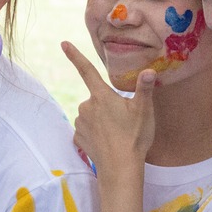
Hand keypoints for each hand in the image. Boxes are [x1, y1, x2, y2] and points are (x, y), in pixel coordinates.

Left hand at [61, 41, 154, 173]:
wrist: (120, 169)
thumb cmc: (134, 137)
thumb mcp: (144, 111)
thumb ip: (144, 89)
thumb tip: (149, 71)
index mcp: (101, 96)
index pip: (86, 70)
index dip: (74, 55)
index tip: (63, 43)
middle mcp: (86, 106)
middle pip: (96, 98)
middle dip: (107, 105)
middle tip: (124, 120)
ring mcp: (80, 123)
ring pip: (91, 114)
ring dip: (101, 119)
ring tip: (117, 132)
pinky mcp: (78, 138)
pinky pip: (86, 129)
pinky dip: (95, 133)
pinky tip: (106, 141)